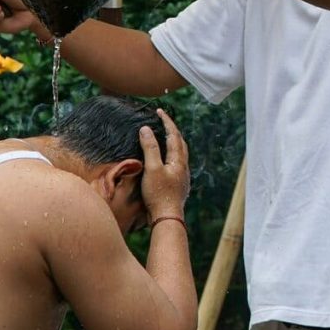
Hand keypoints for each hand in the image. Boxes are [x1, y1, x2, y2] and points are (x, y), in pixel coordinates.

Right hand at [140, 109, 189, 223]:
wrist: (167, 218)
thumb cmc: (159, 194)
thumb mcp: (152, 169)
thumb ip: (150, 148)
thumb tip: (146, 129)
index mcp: (178, 160)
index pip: (174, 135)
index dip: (167, 122)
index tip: (159, 111)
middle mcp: (183, 167)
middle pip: (180, 143)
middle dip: (172, 130)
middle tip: (163, 121)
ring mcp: (182, 176)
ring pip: (180, 154)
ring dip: (173, 142)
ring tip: (164, 137)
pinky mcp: (178, 185)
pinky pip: (176, 163)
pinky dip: (170, 154)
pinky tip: (164, 160)